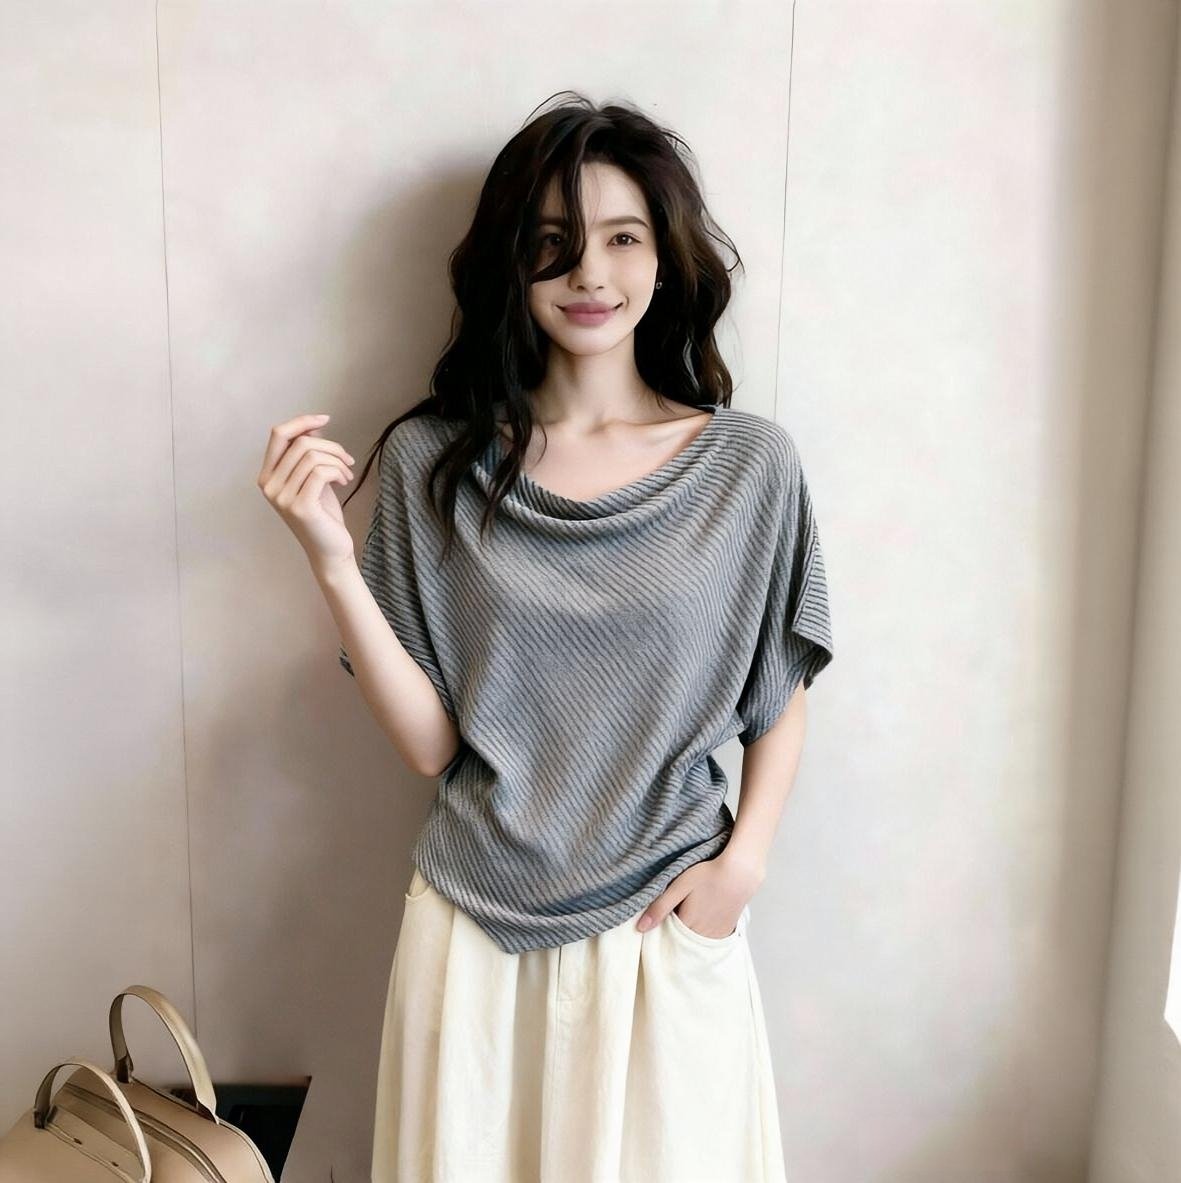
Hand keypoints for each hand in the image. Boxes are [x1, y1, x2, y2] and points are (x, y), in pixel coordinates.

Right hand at [258, 413, 356, 569]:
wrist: (330, 549)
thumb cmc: (323, 514)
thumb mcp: (313, 477)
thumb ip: (308, 453)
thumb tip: (313, 424)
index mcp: (267, 475)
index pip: (278, 434)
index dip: (302, 421)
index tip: (325, 418)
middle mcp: (269, 485)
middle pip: (300, 442)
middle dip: (330, 445)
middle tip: (347, 459)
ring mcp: (282, 497)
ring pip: (312, 455)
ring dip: (337, 460)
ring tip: (346, 473)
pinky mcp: (300, 506)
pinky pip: (320, 471)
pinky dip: (337, 471)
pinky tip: (345, 481)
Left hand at [636, 849, 764, 938]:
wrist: (741, 872)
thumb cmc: (708, 874)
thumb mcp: (679, 886)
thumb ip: (660, 907)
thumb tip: (640, 928)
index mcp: (687, 925)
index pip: (666, 937)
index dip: (659, 929)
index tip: (655, 922)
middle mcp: (702, 935)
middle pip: (681, 941)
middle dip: (673, 934)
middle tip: (673, 915)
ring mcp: (717, 934)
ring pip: (696, 942)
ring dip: (688, 935)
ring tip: (687, 916)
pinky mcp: (728, 930)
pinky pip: (710, 940)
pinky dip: (702, 935)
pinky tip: (701, 921)